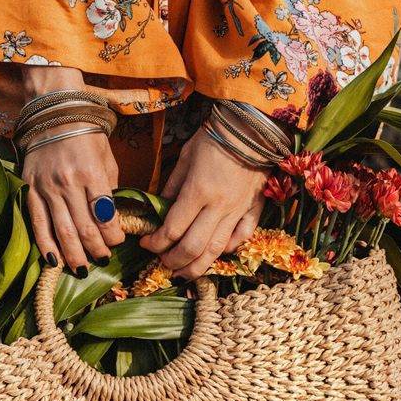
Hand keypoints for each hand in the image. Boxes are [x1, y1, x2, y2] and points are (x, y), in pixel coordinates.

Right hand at [20, 67, 124, 274]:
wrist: (53, 112)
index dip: (114, 235)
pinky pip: (37, 224)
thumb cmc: (86, 134)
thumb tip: (112, 220)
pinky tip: (54, 261)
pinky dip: (46, 245)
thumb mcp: (107, 159)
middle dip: (96, 250)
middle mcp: (67, 183)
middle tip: (103, 260)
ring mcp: (46, 188)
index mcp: (91, 173)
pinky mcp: (30, 189)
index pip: (105, 216)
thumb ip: (109, 190)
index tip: (118, 240)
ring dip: (74, 255)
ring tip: (83, 268)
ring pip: (61, 231)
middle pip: (84, 229)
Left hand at [139, 126, 265, 278]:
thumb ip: (172, 186)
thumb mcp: (184, 157)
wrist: (252, 127)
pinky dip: (228, 250)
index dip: (155, 242)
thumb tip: (160, 210)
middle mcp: (218, 206)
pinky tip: (215, 254)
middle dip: (173, 261)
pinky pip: (242, 238)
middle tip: (162, 263)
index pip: (172, 229)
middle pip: (192, 247)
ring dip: (197, 267)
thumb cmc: (214, 137)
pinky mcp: (254, 209)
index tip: (146, 243)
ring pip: (216, 250)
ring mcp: (238, 210)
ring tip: (183, 273)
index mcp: (198, 191)